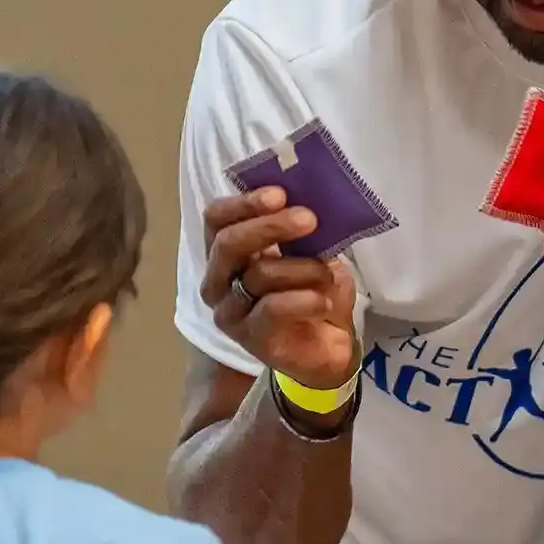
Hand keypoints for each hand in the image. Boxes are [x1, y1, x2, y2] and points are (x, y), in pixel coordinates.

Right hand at [202, 188, 358, 390]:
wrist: (327, 349)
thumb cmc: (312, 294)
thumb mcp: (309, 253)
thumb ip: (298, 230)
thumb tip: (306, 199)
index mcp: (227, 254)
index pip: (216, 219)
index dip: (244, 203)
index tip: (279, 193)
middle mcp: (218, 282)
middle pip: (228, 243)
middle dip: (270, 226)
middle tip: (309, 219)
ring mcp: (230, 313)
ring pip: (259, 275)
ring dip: (303, 268)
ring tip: (328, 273)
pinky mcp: (250, 339)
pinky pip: (273, 308)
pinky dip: (305, 299)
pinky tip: (324, 301)